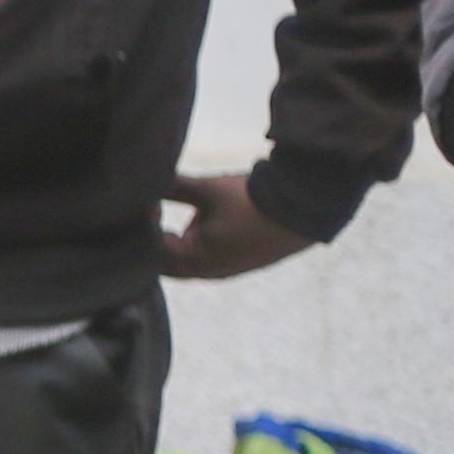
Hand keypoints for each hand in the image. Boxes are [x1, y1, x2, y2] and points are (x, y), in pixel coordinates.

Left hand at [154, 172, 312, 283]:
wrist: (308, 205)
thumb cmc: (254, 200)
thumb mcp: (209, 190)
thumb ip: (174, 188)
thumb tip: (145, 180)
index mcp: (196, 261)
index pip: (152, 249)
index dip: (145, 225)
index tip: (149, 201)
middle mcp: (208, 272)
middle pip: (163, 262)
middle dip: (153, 239)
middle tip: (150, 210)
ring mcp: (224, 270)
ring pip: (183, 262)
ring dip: (173, 241)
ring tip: (168, 213)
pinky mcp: (238, 263)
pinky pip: (204, 258)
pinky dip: (193, 242)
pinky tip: (197, 221)